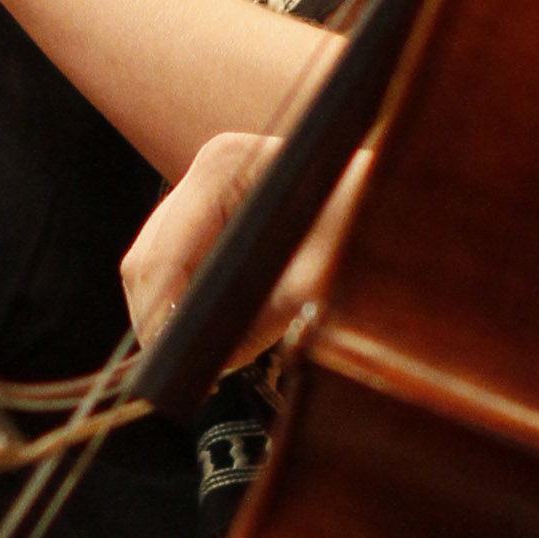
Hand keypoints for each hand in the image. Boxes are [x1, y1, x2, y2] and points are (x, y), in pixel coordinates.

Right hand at [122, 131, 372, 374]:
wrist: (392, 198)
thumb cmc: (367, 224)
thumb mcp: (322, 275)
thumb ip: (265, 317)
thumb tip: (213, 361)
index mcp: (222, 166)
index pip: (161, 252)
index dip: (160, 313)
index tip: (174, 365)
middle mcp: (204, 167)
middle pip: (146, 258)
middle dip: (162, 317)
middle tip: (193, 371)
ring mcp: (204, 188)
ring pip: (155, 265)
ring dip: (175, 312)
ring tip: (212, 356)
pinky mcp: (211, 212)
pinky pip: (178, 266)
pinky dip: (191, 301)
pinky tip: (221, 329)